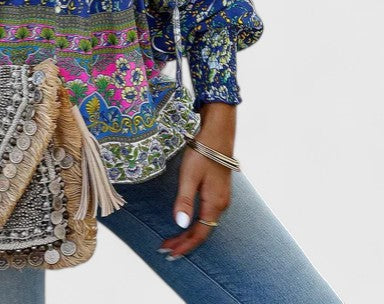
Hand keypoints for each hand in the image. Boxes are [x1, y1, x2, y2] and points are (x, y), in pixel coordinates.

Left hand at [158, 103, 235, 259]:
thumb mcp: (189, 176)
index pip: (200, 233)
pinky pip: (206, 214)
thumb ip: (185, 200)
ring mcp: (221, 198)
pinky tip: (186, 221)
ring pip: (205, 223)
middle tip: (165, 248)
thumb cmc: (203, 154)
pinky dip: (194, 222)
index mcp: (214, 204)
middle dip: (184, 242)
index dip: (185, 245)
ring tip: (172, 239)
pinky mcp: (218, 190)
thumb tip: (180, 224)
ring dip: (188, 233)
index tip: (170, 253)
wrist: (218, 134)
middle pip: (202, 231)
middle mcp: (221, 205)